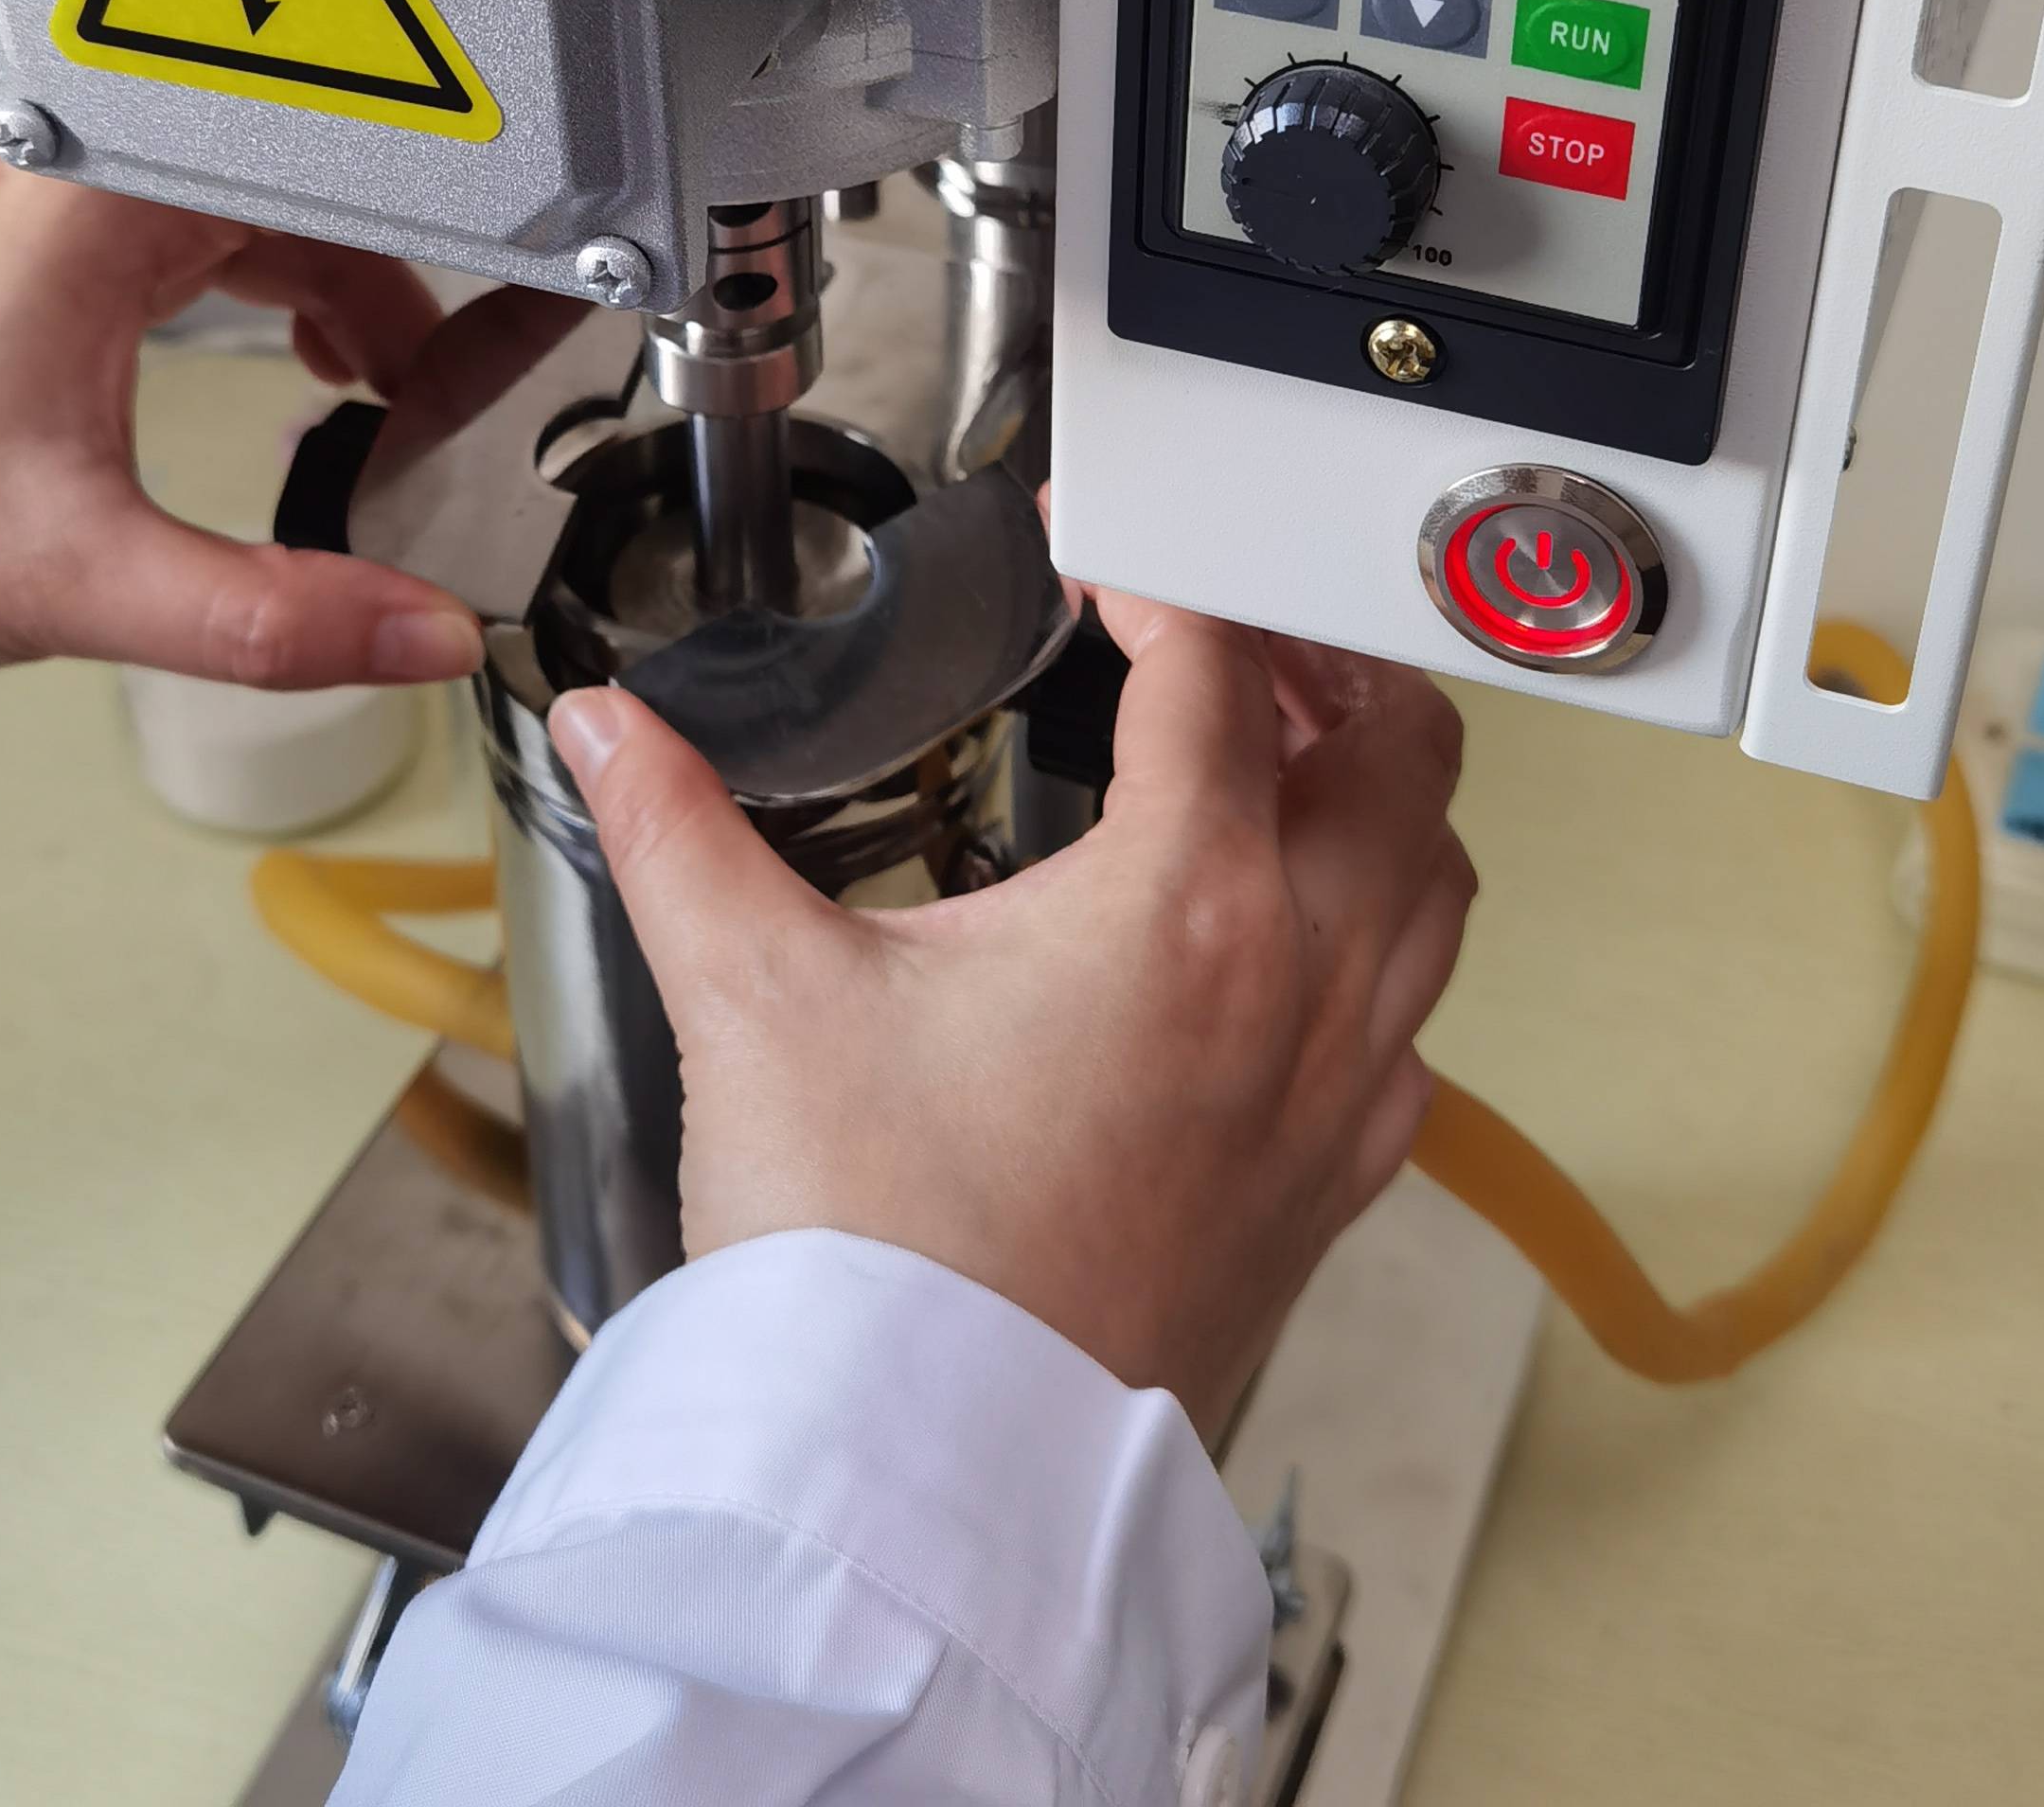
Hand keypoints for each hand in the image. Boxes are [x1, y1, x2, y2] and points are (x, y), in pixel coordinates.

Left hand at [0, 143, 482, 687]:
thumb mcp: (88, 577)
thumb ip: (273, 618)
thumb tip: (419, 632)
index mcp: (104, 191)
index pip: (329, 145)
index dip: (445, 202)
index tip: (521, 258)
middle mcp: (80, 157)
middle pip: (310, 163)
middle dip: (405, 258)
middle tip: (467, 359)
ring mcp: (58, 187)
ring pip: (264, 189)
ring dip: (344, 273)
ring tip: (391, 378)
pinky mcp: (43, 230)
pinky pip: (211, 213)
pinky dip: (279, 275)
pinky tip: (306, 350)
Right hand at [548, 593, 1472, 1437]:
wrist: (919, 1485)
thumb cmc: (870, 1260)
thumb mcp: (756, 1000)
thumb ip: (679, 830)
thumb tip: (608, 728)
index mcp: (1185, 911)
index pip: (1217, 668)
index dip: (1156, 575)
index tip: (1094, 556)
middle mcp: (1296, 992)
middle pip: (1396, 751)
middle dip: (1315, 661)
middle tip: (1215, 634)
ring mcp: (1332, 1100)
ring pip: (1435, 885)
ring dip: (1377, 792)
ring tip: (1272, 754)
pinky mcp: (1325, 1192)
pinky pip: (1415, 1031)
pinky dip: (1379, 948)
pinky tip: (1286, 952)